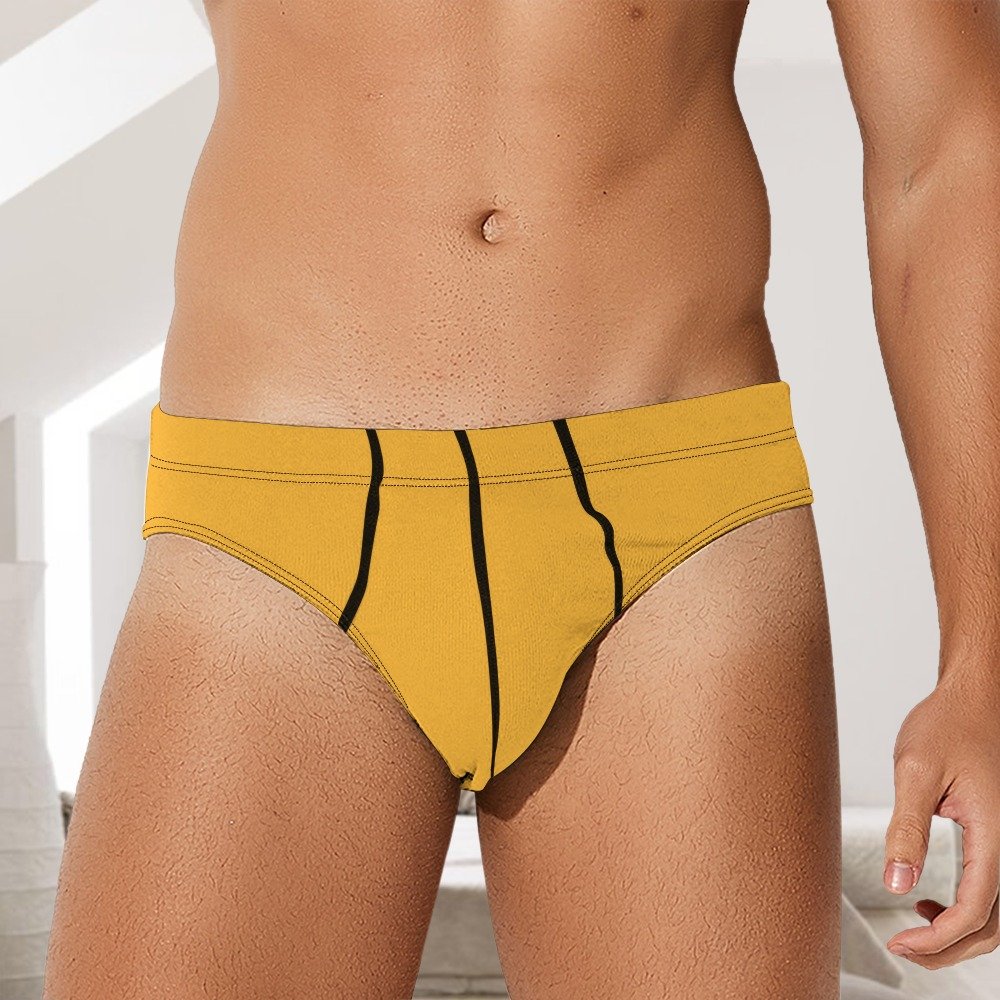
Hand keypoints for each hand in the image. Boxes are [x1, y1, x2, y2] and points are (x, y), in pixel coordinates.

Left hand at [882, 667, 999, 967]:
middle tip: (903, 950)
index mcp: (995, 834)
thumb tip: (896, 883)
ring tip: (913, 931)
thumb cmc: (947, 725)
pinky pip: (990, 890)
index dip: (939, 938)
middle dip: (948, 948)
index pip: (975, 910)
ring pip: (995, 914)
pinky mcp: (997, 838)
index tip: (901, 943)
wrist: (973, 699)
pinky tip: (927, 901)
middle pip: (992, 925)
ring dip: (957, 933)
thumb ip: (906, 828)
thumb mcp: (915, 770)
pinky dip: (965, 910)